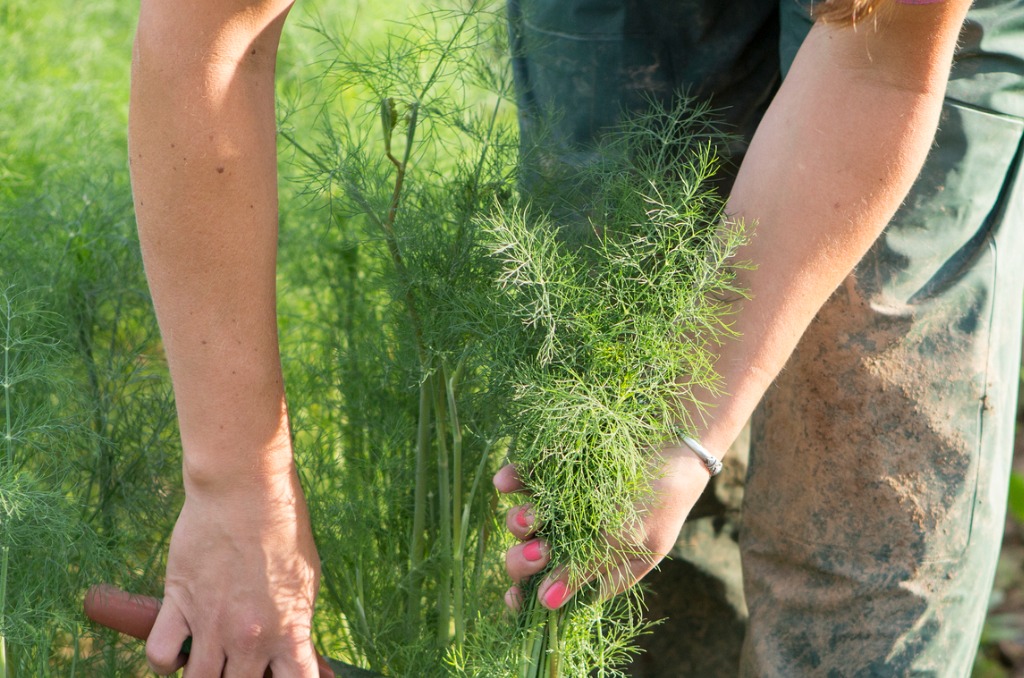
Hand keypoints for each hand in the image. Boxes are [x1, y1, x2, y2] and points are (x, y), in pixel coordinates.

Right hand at [143, 469, 321, 676]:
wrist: (245, 490)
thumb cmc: (284, 529)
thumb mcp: (307, 581)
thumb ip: (296, 622)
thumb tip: (293, 651)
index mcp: (289, 632)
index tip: (281, 677)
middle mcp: (249, 638)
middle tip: (242, 664)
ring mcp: (210, 624)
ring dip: (205, 675)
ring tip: (212, 662)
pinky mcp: (178, 603)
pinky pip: (159, 654)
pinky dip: (164, 661)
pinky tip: (178, 649)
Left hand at [494, 445, 710, 609]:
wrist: (674, 443)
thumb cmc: (660, 500)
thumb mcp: (628, 540)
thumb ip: (585, 568)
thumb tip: (547, 603)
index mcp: (596, 567)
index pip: (553, 592)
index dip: (528, 597)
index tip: (514, 596)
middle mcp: (573, 540)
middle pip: (531, 560)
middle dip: (524, 560)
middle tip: (538, 551)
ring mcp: (562, 507)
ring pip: (523, 524)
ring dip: (518, 523)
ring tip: (526, 516)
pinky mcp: (555, 473)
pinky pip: (523, 481)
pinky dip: (511, 482)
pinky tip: (504, 483)